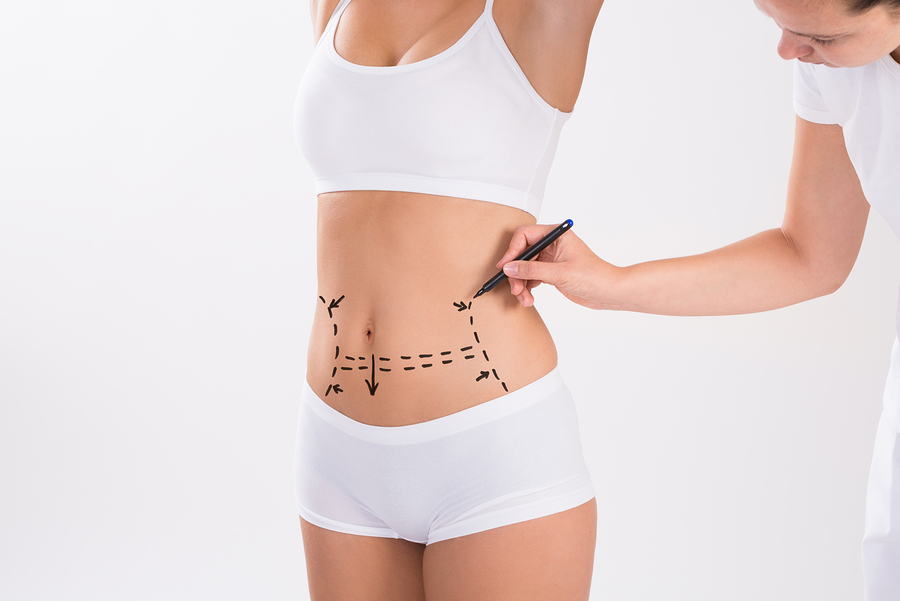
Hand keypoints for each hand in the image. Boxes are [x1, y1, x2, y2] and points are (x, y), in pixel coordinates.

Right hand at [496, 223, 614, 308]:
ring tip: (524, 299)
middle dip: (516, 273)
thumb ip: (532, 271)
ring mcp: (550, 258)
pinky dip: (527, 288)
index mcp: (556, 235)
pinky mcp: (550, 272)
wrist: (609, 292)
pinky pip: (531, 277)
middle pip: (522, 254)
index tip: (504, 268)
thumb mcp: (560, 273)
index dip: (512, 251)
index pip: (525, 235)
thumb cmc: (594, 276)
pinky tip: (529, 299)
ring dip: (521, 284)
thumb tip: (508, 268)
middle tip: (515, 289)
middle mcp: (552, 244)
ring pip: (524, 268)